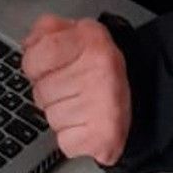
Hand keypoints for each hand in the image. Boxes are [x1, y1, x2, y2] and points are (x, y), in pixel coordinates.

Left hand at [22, 15, 130, 166]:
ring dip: (61, 114)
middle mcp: (100, 70)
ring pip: (50, 118)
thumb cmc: (101, 68)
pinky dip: (72, 138)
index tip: (49, 66)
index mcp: (91, 41)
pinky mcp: (105, 136)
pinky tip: (87, 123)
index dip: (36, 65)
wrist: (143, 97)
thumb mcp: (77, 34)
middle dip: (49, 92)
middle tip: (73, 86)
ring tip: (82, 104)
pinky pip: (64, 142)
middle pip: (40, 92)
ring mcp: (104, 104)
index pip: (35, 57)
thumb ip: (47, 31)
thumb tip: (29, 43)